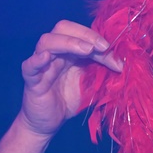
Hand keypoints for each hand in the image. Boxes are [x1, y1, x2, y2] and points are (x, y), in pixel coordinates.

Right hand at [20, 20, 120, 136]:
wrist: (50, 123)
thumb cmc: (69, 101)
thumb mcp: (91, 84)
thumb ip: (102, 72)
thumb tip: (122, 63)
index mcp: (69, 52)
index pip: (82, 35)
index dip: (99, 40)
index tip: (115, 54)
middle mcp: (54, 53)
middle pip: (63, 29)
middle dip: (85, 34)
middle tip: (103, 47)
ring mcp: (42, 65)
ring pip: (47, 41)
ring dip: (68, 42)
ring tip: (87, 50)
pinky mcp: (32, 81)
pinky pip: (29, 66)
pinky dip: (37, 60)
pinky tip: (46, 57)